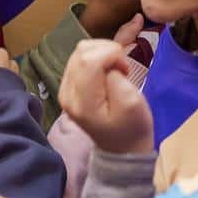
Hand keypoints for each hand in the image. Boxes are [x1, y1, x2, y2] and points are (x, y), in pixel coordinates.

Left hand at [59, 39, 154, 155]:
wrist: (122, 147)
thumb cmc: (131, 128)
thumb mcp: (132, 103)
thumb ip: (117, 78)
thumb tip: (108, 63)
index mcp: (82, 102)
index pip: (89, 60)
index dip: (111, 55)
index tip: (126, 69)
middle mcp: (67, 93)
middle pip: (82, 51)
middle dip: (107, 51)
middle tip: (123, 68)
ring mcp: (65, 88)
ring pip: (80, 50)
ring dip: (102, 52)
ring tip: (116, 69)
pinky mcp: (69, 84)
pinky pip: (80, 57)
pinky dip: (97, 56)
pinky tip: (107, 70)